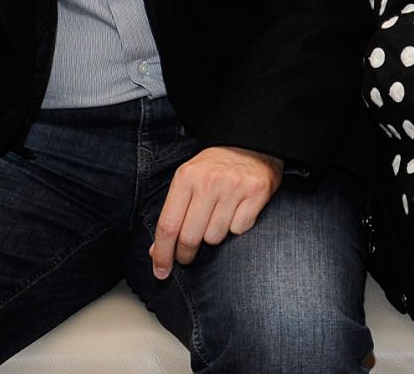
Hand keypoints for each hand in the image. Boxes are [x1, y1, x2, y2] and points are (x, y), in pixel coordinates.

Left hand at [150, 146, 282, 276]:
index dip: (162, 254)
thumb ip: (172, 214)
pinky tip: (236, 211)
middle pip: (190, 237)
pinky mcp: (257, 192)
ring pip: (215, 237)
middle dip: (186, 254)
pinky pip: (239, 229)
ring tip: (217, 218)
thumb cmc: (215, 166)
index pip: (168, 225)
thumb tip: (157, 252)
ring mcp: (234, 187)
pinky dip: (236, 226)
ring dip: (214, 235)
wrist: (252, 142)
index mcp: (186, 177)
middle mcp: (209, 181)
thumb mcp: (188, 180)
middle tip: (187, 255)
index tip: (161, 272)